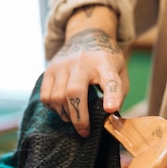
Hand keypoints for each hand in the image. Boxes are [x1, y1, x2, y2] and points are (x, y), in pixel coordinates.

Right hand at [40, 6, 128, 136]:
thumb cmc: (106, 62)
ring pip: (57, 97)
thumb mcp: (120, 73)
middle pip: (74, 92)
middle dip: (79, 118)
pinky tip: (63, 109)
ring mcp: (63, 65)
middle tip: (85, 132)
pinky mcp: (50, 69)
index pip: (110, 79)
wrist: (86, 35)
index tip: (110, 109)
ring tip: (75, 118)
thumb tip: (112, 121)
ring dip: (66, 115)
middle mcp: (82, 62)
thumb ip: (118, 95)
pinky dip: (53, 108)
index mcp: (106, 63)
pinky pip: (46, 96)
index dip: (111, 96)